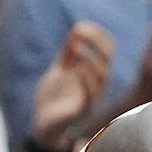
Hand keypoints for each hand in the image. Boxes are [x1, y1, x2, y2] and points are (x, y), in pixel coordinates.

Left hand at [32, 21, 113, 146]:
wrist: (42, 125)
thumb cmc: (54, 99)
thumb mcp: (60, 71)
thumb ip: (68, 54)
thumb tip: (77, 30)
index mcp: (95, 74)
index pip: (108, 50)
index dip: (98, 35)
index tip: (80, 26)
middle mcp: (99, 85)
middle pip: (109, 58)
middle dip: (96, 40)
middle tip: (79, 29)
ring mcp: (92, 98)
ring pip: (103, 76)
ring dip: (90, 57)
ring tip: (74, 46)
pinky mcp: (82, 111)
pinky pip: (91, 95)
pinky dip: (86, 80)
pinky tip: (76, 69)